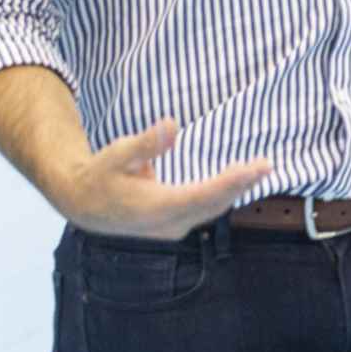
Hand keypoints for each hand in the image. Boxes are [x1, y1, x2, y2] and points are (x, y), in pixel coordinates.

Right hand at [52, 118, 270, 240]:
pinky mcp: (175, 224)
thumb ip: (146, 143)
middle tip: (266, 164)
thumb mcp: (116, 154)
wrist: (84, 205)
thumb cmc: (101, 175)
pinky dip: (224, 193)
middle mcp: (167, 223)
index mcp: (154, 208)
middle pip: (213, 204)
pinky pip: (206, 209)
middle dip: (241, 184)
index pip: (201, 196)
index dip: (230, 183)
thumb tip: (172, 124)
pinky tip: (241, 178)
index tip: (254, 169)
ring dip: (236, 189)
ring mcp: (173, 227)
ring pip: (212, 208)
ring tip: (260, 168)